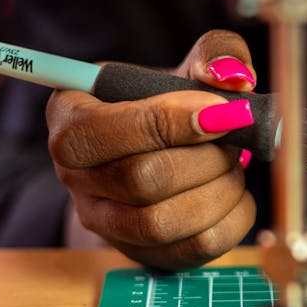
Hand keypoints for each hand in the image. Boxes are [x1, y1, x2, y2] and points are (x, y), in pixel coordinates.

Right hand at [46, 31, 259, 268]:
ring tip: (233, 164)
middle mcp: (74, 174)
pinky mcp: (138, 252)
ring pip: (160, 224)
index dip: (168, 122)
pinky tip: (236, 192)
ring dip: (218, 190)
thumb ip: (215, 54)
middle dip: (204, 158)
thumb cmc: (175, 101)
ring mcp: (102, 220)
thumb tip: (235, 79)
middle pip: (138, 180)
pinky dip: (230, 220)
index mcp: (70, 116)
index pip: (102, 130)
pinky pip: (189, 251)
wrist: (168, 148)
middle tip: (234, 138)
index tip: (222, 112)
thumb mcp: (189, 65)